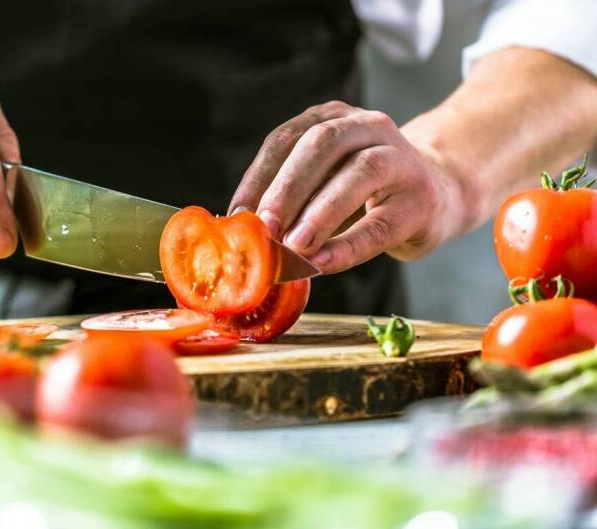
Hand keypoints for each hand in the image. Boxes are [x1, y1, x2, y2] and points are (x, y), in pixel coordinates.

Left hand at [229, 101, 466, 273]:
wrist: (439, 194)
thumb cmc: (363, 193)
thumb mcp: (323, 182)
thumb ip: (288, 199)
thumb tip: (240, 230)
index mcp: (332, 118)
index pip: (286, 139)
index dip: (258, 176)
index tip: (236, 214)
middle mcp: (368, 127)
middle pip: (322, 145)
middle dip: (287, 187)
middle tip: (263, 226)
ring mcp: (400, 158)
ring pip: (358, 174)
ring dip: (319, 212)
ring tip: (292, 246)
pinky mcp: (421, 199)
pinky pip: (381, 223)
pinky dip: (348, 245)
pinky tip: (322, 263)